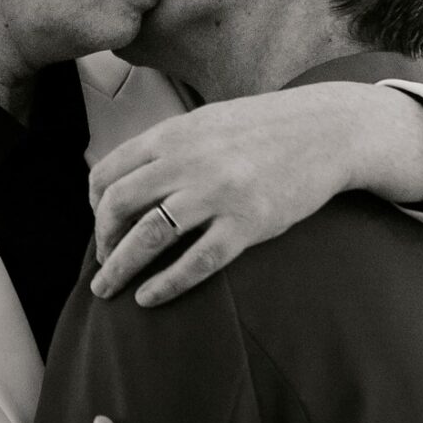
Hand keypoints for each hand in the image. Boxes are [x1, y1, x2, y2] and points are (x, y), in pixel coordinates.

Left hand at [89, 83, 422, 305]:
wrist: (327, 130)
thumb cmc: (264, 129)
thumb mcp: (207, 123)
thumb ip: (168, 148)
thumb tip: (127, 180)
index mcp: (173, 134)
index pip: (109, 173)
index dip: (95, 206)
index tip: (102, 225)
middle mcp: (189, 161)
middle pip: (120, 206)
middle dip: (102, 240)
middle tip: (103, 262)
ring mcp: (218, 193)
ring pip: (149, 236)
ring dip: (120, 268)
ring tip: (108, 289)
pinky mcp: (247, 223)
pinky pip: (195, 262)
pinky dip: (165, 284)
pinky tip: (148, 299)